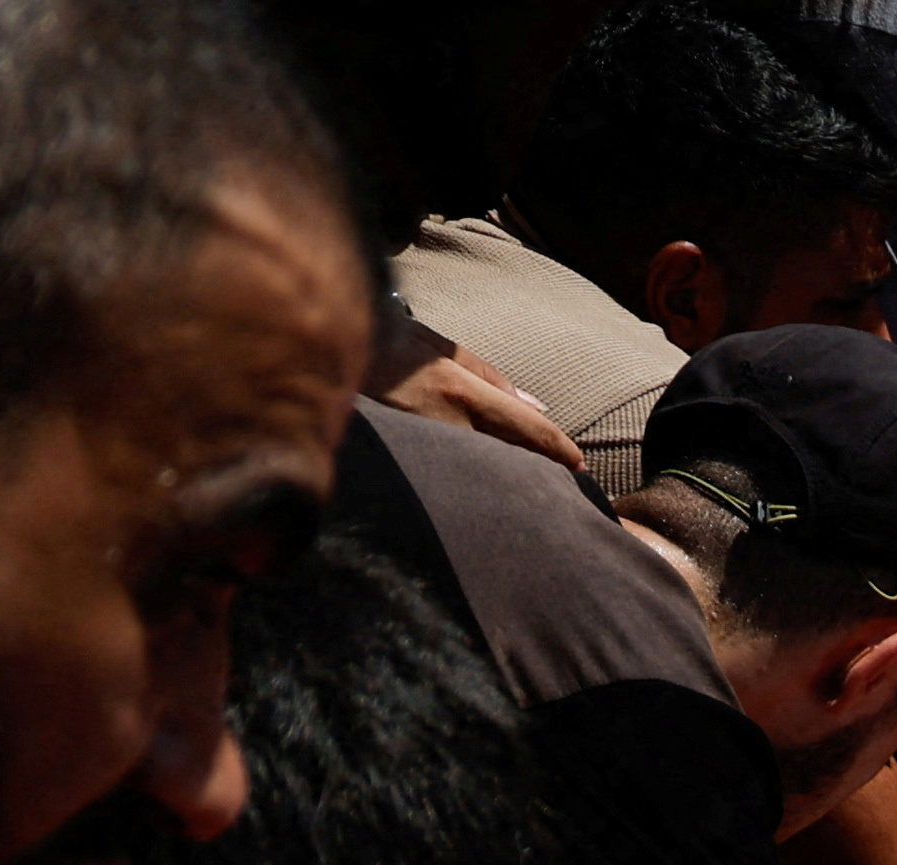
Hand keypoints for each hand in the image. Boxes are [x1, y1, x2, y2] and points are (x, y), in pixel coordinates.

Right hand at [377, 350, 590, 478]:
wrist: (316, 351)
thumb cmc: (381, 340)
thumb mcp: (437, 345)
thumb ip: (487, 374)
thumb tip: (534, 405)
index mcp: (457, 389)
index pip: (527, 429)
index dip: (559, 450)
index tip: (580, 466)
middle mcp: (441, 423)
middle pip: (508, 460)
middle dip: (538, 476)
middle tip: (564, 489)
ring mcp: (417, 446)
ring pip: (476, 475)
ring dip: (502, 484)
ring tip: (522, 493)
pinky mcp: (397, 463)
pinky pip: (441, 479)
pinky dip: (463, 485)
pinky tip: (473, 492)